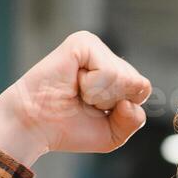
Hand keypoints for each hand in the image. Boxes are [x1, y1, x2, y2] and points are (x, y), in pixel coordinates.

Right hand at [0, 31, 152, 167]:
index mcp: (116, 75)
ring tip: (76, 92)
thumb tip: (131, 101)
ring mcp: (95, 48)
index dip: (123, 110)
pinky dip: (92, 87)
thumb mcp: (112, 134)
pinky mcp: (82, 42)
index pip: (144, 90)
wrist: (34, 126)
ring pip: (125, 79)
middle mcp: (107, 57)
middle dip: (112, 103)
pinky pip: (109, 72)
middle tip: (83, 102)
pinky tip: (73, 83)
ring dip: (100, 96)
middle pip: (138, 85)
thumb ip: (133, 120)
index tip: (95, 111)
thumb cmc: (68, 128)